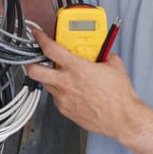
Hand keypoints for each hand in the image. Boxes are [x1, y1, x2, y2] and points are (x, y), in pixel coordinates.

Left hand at [27, 30, 141, 140]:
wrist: (122, 119)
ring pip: (45, 84)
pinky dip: (60, 92)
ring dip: (49, 77)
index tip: (37, 35)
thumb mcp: (114, 65)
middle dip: (30, 62)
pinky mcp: (65, 110)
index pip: (50, 49)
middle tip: (35, 57)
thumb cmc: (119, 96)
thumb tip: (98, 51)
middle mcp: (66, 83)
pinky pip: (56, 98)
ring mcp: (63, 98)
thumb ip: (102, 55)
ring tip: (61, 75)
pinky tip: (72, 90)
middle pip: (34, 70)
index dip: (40, 39)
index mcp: (77, 68)